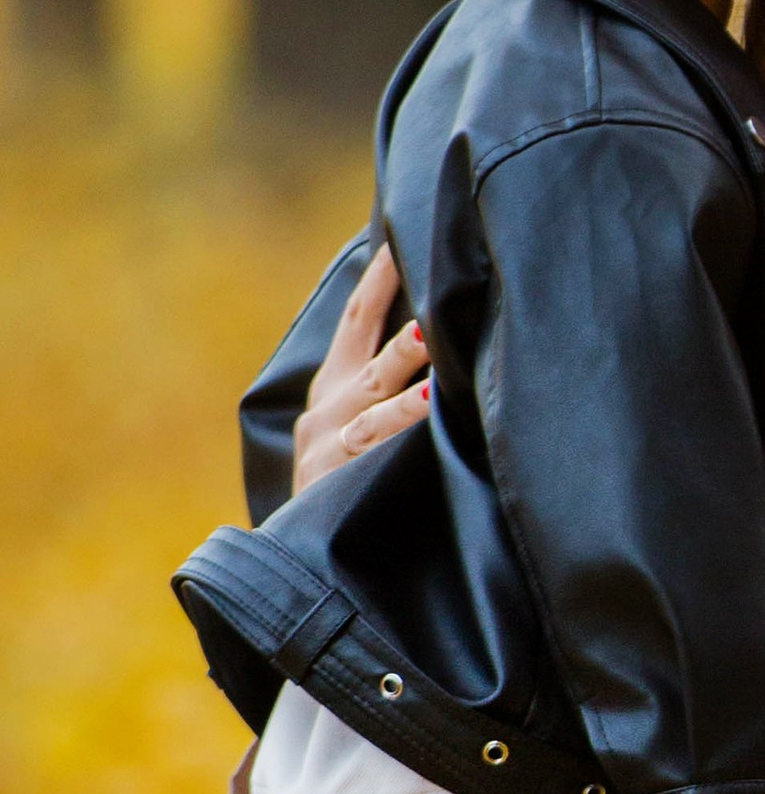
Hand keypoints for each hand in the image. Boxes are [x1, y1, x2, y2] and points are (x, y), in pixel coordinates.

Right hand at [291, 243, 433, 491]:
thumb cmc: (344, 481)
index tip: (400, 239)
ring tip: (436, 367)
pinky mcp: (334, 481)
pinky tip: (434, 421)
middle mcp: (328, 409)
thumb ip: (386, 388)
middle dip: (395, 314)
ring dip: (406, 388)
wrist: (297, 554)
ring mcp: (329, 446)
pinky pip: (373, 455)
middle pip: (367, 351)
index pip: (358, 320)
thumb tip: (438, 335)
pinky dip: (402, 435)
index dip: (378, 281)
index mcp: (335, 388)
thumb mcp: (359, 428)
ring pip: (373, 409)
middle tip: (424, 274)